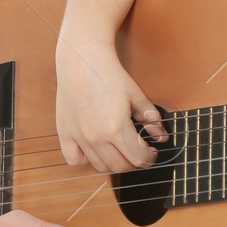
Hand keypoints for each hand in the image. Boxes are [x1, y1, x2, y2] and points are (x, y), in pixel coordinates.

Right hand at [55, 39, 166, 171]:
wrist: (82, 60)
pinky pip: (75, 160)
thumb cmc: (110, 75)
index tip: (151, 151)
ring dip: (113, 162)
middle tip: (138, 151)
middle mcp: (96, 137)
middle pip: (120, 166)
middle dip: (134, 162)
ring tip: (119, 149)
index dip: (149, 157)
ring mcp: (79, 137)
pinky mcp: (64, 133)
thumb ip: (151, 118)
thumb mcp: (136, 95)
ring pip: (100, 166)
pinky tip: (95, 148)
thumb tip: (162, 136)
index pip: (138, 159)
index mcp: (117, 129)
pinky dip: (86, 159)